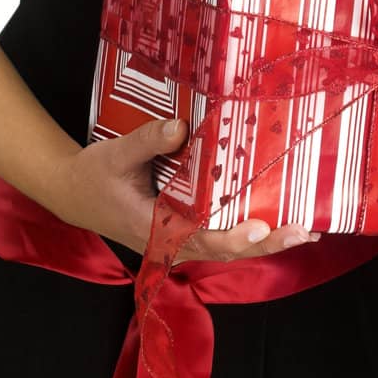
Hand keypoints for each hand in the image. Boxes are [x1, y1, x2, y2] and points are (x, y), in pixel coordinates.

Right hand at [46, 117, 320, 264]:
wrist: (73, 193)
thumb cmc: (93, 176)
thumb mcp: (115, 156)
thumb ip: (146, 141)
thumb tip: (181, 127)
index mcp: (157, 230)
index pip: (201, 241)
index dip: (232, 239)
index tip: (260, 229)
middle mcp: (174, 240)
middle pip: (227, 250)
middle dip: (267, 243)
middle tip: (304, 231)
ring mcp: (181, 235)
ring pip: (228, 245)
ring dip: (266, 239)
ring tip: (304, 229)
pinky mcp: (184, 225)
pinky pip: (221, 230)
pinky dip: (249, 227)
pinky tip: (275, 216)